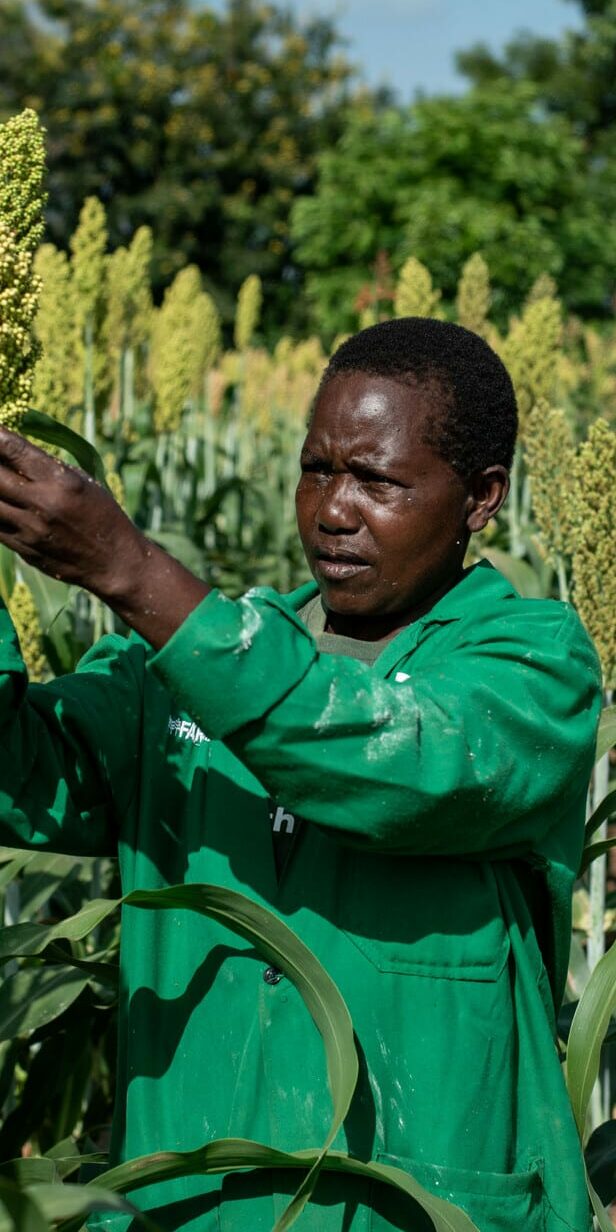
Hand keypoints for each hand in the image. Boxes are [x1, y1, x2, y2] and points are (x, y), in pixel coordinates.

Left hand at [0, 428, 208, 646]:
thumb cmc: (101, 514)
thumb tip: (8, 451)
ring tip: (0, 482)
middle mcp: (42, 504)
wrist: (114, 562)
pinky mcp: (22, 548)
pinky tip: (2, 502)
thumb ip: (44, 468)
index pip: (14, 449)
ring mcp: (29, 528)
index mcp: (61, 481)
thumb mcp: (81, 482)